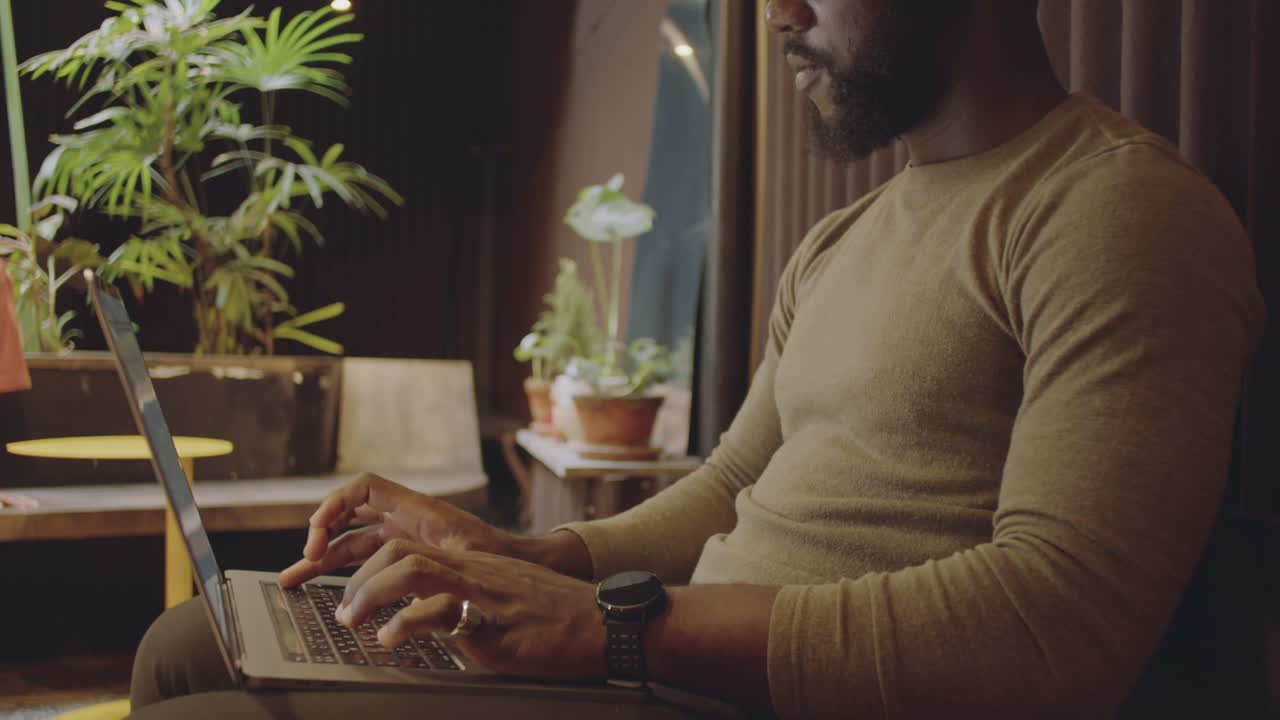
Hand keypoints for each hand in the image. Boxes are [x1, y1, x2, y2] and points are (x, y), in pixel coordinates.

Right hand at [279, 472, 526, 587]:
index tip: (319, 536)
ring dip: (325, 560)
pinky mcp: (407, 559)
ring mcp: (405, 538)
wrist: (523, 568)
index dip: (335, 506)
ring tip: (294, 582)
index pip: (364, 489)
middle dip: (321, 537)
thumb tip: (396, 569)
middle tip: (302, 565)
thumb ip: (430, 560)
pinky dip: (346, 573)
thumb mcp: (463, 558)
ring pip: (354, 543)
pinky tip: (329, 592)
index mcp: (418, 509)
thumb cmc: (499, 559)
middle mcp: (407, 519)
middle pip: (350, 517)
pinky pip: (368, 560)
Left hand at [335, 538, 605, 681]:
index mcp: (471, 566)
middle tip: (343, 612)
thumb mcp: (503, 604)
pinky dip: (406, 623)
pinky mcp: (493, 621)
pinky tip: (391, 639)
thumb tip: (428, 626)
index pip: (406, 548)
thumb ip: (467, 606)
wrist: (604, 623)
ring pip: (412, 567)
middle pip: (398, 549)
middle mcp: (472, 570)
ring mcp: (482, 591)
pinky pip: (441, 611)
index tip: (350, 598)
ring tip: (352, 619)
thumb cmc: (559, 620)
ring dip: (370, 592)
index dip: (369, 570)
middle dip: (359, 578)